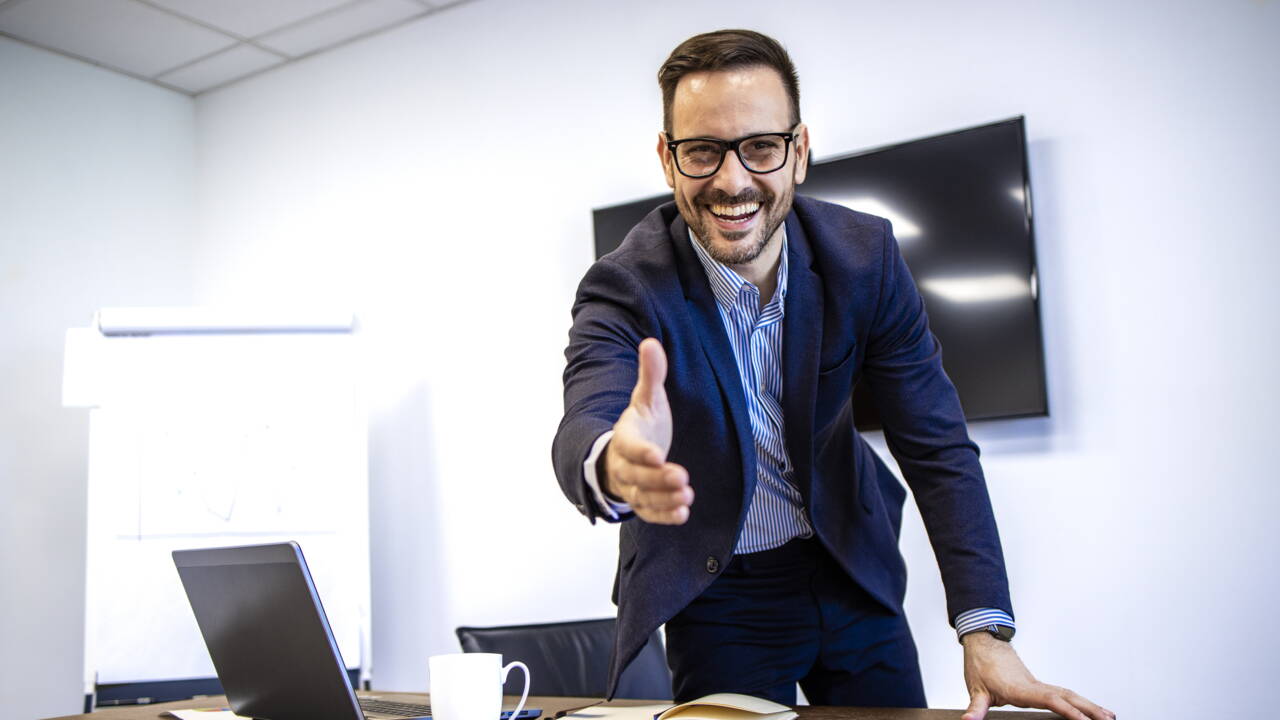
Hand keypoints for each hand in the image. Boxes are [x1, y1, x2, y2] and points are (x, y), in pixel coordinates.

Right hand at [601, 338, 692, 523]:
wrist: (625, 452)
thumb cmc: (641, 423)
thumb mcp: (646, 398)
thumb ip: (651, 374)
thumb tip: (651, 342)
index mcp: (625, 437)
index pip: (629, 446)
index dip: (642, 452)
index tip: (658, 454)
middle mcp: (625, 464)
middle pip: (636, 476)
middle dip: (658, 479)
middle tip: (682, 478)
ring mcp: (633, 486)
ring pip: (643, 497)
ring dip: (664, 499)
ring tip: (687, 497)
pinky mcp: (644, 501)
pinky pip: (650, 512)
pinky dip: (665, 515)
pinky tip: (683, 514)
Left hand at [961, 632, 1114, 719]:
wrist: (984, 642)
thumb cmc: (980, 664)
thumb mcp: (976, 690)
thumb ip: (975, 708)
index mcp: (1021, 689)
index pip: (1050, 700)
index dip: (1069, 711)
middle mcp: (1034, 685)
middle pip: (1067, 696)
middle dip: (1089, 708)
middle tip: (1109, 719)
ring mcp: (1038, 684)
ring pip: (1068, 693)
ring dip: (1089, 704)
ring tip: (1109, 716)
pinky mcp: (1038, 685)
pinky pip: (1063, 693)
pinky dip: (1078, 701)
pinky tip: (1088, 708)